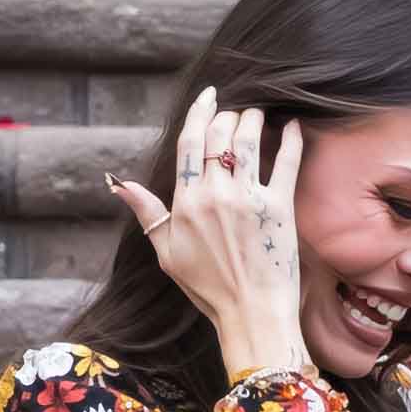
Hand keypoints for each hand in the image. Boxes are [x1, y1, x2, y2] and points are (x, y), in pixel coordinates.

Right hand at [106, 86, 310, 375]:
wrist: (251, 314)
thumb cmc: (208, 288)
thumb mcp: (166, 252)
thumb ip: (146, 212)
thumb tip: (117, 183)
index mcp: (186, 202)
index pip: (189, 142)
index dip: (199, 113)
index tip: (209, 97)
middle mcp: (216, 195)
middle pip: (219, 135)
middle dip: (227, 115)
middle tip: (236, 110)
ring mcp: (249, 199)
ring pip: (249, 141)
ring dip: (253, 119)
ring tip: (258, 114)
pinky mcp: (281, 208)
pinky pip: (287, 163)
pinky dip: (291, 140)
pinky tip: (293, 127)